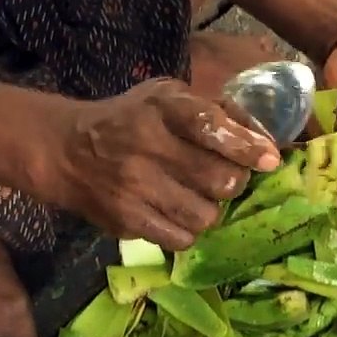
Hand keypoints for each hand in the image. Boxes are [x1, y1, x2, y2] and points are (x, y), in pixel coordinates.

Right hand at [46, 78, 280, 250]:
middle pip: (220, 180)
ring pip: (206, 216)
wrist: (67, 152)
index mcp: (162, 109)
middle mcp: (147, 146)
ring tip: (197, 196)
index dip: (246, 147)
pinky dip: (188, 230)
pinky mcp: (127, 220)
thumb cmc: (131, 120)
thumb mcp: (169, 97)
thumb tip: (267, 144)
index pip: (212, 127)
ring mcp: (135, 187)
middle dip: (233, 182)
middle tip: (224, 178)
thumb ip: (219, 111)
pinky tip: (178, 214)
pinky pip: (181, 239)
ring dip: (211, 209)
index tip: (270, 160)